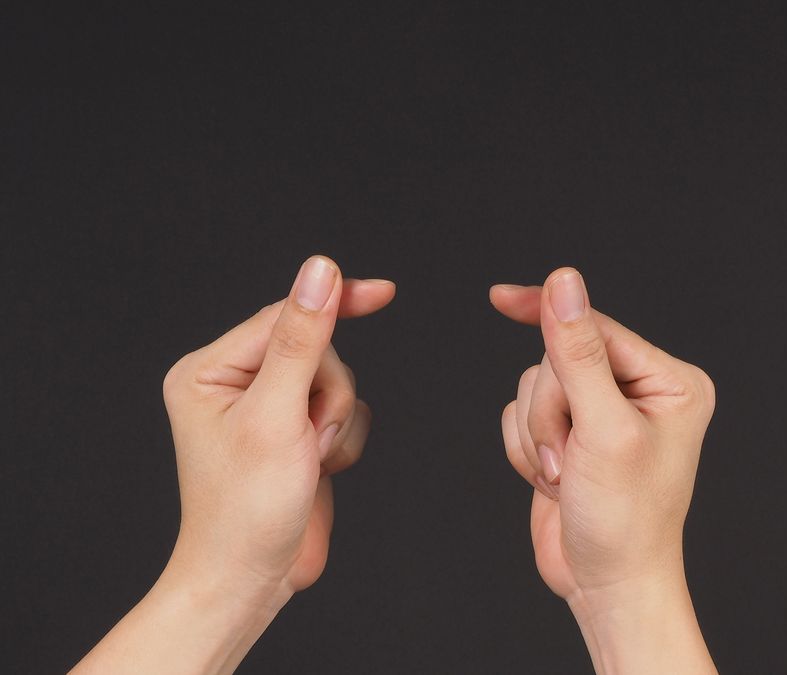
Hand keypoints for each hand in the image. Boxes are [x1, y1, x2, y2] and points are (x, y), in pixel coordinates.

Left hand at [164, 256, 393, 598]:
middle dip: (328, 395)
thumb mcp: (277, 415)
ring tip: (311, 460)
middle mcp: (234, 384)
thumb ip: (302, 340)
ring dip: (337, 423)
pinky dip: (344, 441)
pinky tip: (320, 470)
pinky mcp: (294, 433)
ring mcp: (268, 410)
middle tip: (310, 439)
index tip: (384, 292)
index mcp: (209, 370)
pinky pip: (345, 411)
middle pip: (317, 350)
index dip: (333, 305)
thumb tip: (320, 271)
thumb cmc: (245, 509)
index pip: (283, 317)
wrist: (250, 579)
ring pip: (337, 381)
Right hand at [491, 268, 717, 673]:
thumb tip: (563, 282)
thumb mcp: (602, 429)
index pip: (596, 328)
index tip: (501, 298)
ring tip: (564, 477)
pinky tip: (553, 482)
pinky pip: (521, 414)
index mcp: (671, 381)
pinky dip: (526, 450)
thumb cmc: (624, 519)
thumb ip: (578, 354)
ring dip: (537, 436)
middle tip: (567, 460)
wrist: (608, 586)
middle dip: (550, 413)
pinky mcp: (571, 435)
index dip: (550, 317)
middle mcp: (640, 390)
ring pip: (533, 386)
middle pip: (557, 359)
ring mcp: (602, 413)